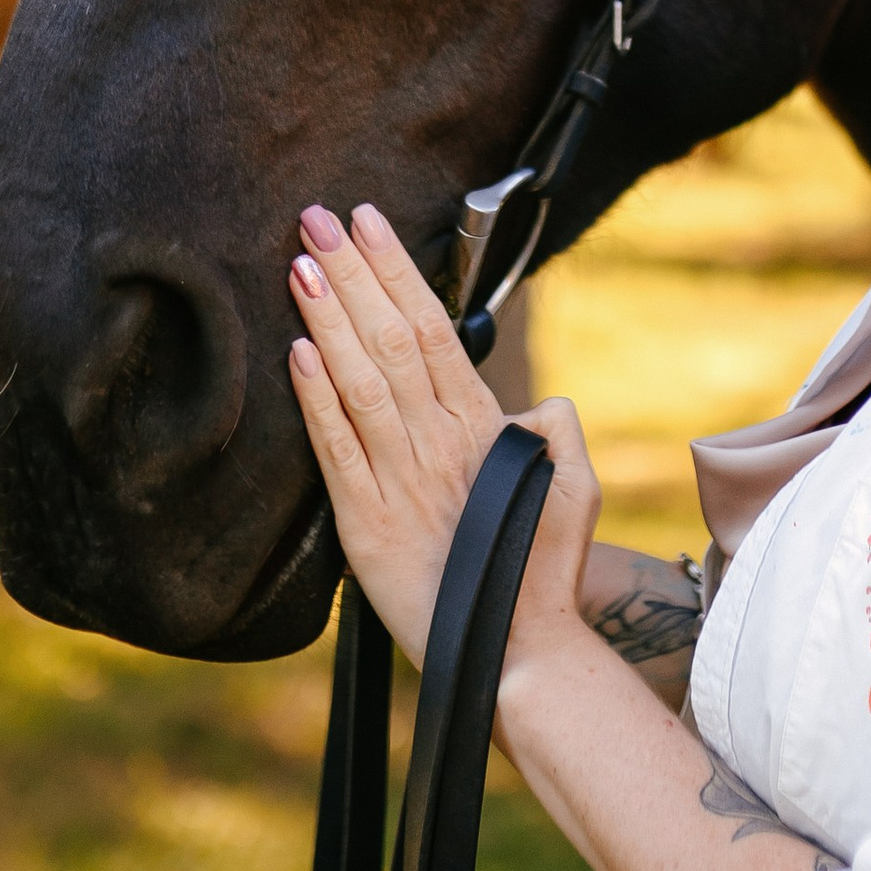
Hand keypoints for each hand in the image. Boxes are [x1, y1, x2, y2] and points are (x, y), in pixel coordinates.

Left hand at [284, 204, 603, 667]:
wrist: (518, 653)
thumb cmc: (546, 569)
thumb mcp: (576, 486)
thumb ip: (559, 429)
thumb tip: (538, 401)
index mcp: (484, 427)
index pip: (432, 328)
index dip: (396, 272)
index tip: (368, 223)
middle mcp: (440, 443)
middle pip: (389, 339)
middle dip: (352, 273)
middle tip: (316, 218)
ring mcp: (401, 482)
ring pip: (359, 382)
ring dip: (326, 319)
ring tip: (300, 264)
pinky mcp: (366, 527)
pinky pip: (336, 451)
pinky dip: (314, 400)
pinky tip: (295, 354)